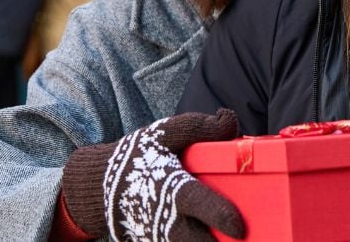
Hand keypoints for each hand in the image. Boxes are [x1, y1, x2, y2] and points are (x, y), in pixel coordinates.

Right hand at [65, 109, 244, 241]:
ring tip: (236, 241)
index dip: (219, 216)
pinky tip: (215, 237)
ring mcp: (162, 237)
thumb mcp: (164, 133)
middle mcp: (167, 220)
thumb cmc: (139, 157)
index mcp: (171, 188)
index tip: (240, 228)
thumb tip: (230, 120)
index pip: (197, 203)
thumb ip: (198, 126)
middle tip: (248, 239)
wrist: (101, 186)